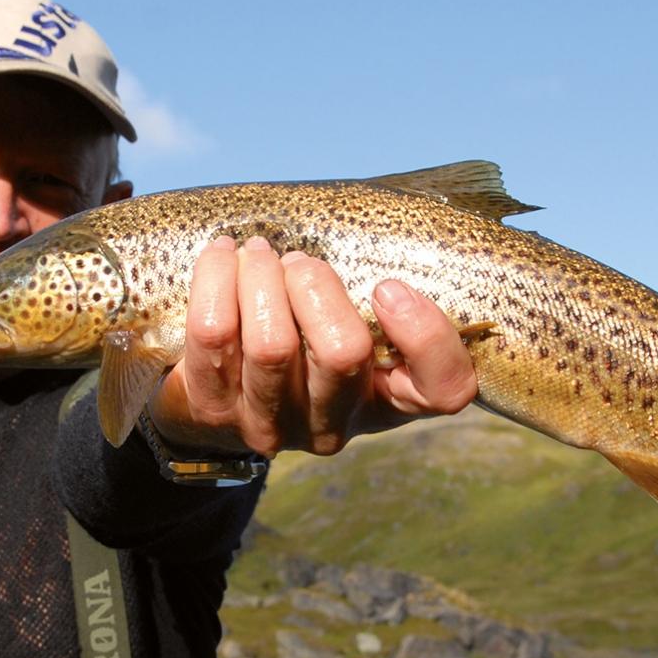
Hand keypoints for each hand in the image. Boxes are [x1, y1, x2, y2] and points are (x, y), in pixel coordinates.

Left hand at [147, 235, 477, 458]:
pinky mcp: (213, 411)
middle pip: (343, 352)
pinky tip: (223, 259)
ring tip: (257, 255)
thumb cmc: (303, 345)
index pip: (445, 390)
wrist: (219, 401)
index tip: (387, 286)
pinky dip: (216, 277)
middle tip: (297, 261)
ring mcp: (273, 426)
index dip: (426, 334)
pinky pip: (212, 332)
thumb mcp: (357, 329)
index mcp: (389, 401)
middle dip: (315, 282)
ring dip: (261, 275)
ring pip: (270, 343)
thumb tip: (360, 230)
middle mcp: (335, 427)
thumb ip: (376, 297)